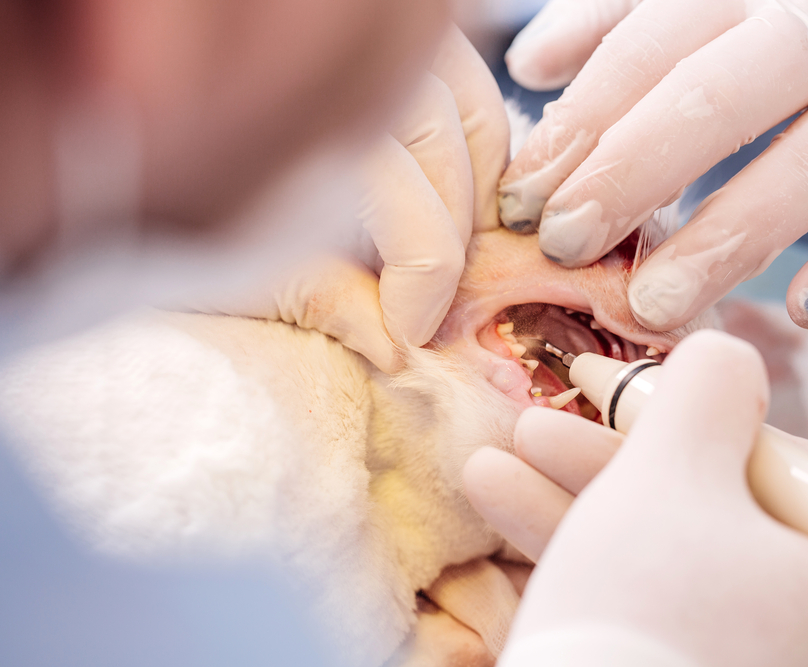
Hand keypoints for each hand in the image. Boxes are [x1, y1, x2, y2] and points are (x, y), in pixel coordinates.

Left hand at [197, 26, 509, 372]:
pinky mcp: (402, 48)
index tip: (409, 334)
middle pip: (452, 174)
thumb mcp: (244, 268)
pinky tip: (441, 191)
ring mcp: (381, 53)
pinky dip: (473, 145)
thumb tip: (395, 347)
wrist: (139, 140)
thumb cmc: (180, 206)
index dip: (425, 297)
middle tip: (429, 299)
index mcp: (310, 143)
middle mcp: (353, 78)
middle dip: (454, 247)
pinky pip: (471, 91)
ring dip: (474, 194)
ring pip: (473, 123)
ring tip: (441, 242)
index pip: (420, 235)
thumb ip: (328, 302)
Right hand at [464, 331, 807, 665]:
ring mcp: (750, 655)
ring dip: (569, 503)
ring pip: (657, 553)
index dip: (680, 409)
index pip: (769, 455)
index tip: (600, 384)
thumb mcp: (673, 473)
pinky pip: (639, 601)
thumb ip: (707, 389)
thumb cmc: (652, 607)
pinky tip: (506, 513)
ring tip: (488, 467)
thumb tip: (725, 350)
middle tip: (531, 423)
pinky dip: (580, 557)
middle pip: (702, 504)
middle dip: (600, 459)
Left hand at [499, 0, 807, 330]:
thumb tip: (529, 67)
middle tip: (565, 247)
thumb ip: (615, 22)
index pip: (647, 51)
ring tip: (655, 304)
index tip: (523, 202)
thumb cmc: (801, 3)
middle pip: (719, 99)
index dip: (579, 129)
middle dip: (632, 175)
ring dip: (731, 237)